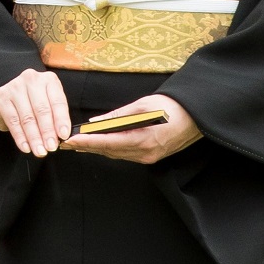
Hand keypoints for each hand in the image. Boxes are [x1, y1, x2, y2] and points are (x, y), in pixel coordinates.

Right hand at [0, 68, 70, 156]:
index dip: (61, 120)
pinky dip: (20, 137)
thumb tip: (61, 137)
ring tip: (40, 151)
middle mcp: (31, 79)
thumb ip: (55, 117)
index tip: (63, 135)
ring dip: (34, 138)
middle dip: (47, 132)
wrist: (8, 97)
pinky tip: (26, 147)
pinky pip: (13, 121)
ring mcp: (14, 87)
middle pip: (42, 109)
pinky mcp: (1, 97)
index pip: (57, 101)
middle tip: (51, 147)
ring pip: (27, 117)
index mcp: (49, 80)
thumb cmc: (33, 102)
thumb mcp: (48, 104)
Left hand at [59, 94, 200, 164]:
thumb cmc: (172, 107)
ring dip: (97, 149)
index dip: (87, 143)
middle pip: (109, 152)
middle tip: (66, 143)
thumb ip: (117, 116)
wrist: (197, 117)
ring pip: (116, 154)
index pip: (107, 143)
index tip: (70, 141)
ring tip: (77, 144)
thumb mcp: (143, 106)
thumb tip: (95, 122)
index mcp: (143, 140)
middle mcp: (145, 153)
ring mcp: (149, 158)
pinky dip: (110, 150)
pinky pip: (125, 155)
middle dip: (87, 147)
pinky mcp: (151, 157)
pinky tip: (99, 145)